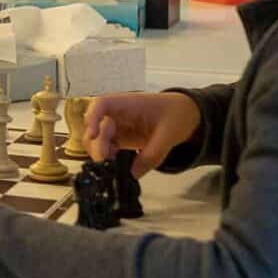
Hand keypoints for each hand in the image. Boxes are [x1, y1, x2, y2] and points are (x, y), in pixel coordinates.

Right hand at [84, 92, 201, 176]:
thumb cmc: (176, 114)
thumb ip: (152, 154)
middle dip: (97, 145)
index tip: (92, 135)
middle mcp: (116, 114)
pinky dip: (109, 160)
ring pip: (98, 140)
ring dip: (101, 154)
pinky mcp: (121, 140)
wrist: (185, 114)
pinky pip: (108, 150)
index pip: (101, 104)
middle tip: (106, 163)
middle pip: (96, 127)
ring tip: (112, 169)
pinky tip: (117, 168)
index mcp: (127, 103)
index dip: (92, 118)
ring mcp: (117, 128)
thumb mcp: (169, 134)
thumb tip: (133, 174)